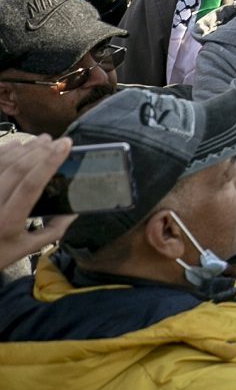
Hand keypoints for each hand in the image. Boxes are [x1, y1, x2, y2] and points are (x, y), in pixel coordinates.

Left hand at [0, 134, 73, 264]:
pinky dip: (4, 151)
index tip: (66, 145)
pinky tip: (17, 145)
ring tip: (41, 140)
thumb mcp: (25, 249)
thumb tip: (74, 211)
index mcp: (8, 221)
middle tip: (57, 140)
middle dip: (39, 151)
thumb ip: (52, 231)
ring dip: (23, 148)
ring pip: (2, 163)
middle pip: (17, 169)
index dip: (49, 162)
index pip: (31, 184)